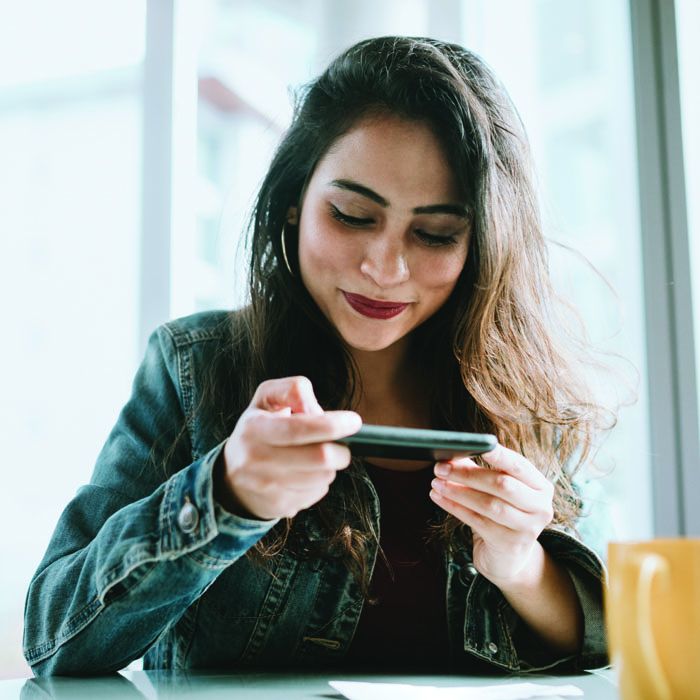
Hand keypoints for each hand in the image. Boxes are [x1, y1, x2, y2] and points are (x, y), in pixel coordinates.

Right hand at [217, 376, 361, 519]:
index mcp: (254, 429)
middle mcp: (256, 460)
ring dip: (330, 466)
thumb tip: (317, 412)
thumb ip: (293, 390)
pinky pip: (317, 493)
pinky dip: (320, 481)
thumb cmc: (257, 429)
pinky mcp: (278, 506)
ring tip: (316, 456)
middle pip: (319, 458)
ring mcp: (266, 487)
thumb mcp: (267, 398)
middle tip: (341, 444)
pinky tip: (306, 473)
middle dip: (341, 449)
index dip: (331, 425)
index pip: (298, 429)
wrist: (231, 477)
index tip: (353, 421)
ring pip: (323, 477)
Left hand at [429, 443, 554, 586]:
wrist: (508, 558)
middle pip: (502, 484)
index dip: (499, 455)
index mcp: (540, 486)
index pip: (519, 465)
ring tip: (436, 483)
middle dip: (468, 474)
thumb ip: (478, 470)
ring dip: (458, 491)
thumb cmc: (501, 515)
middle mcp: (540, 507)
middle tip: (441, 467)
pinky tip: (439, 498)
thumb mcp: (496, 491)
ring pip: (489, 504)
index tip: (479, 445)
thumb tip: (452, 455)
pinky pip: (477, 521)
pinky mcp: (510, 544)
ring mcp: (527, 528)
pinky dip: (455, 507)